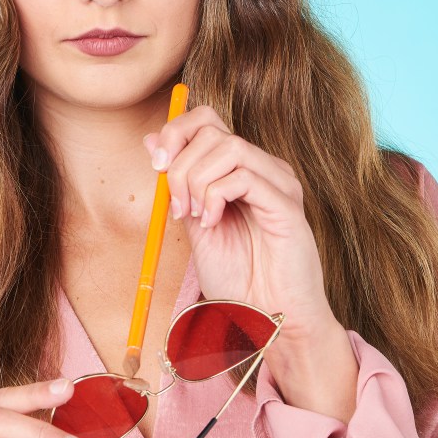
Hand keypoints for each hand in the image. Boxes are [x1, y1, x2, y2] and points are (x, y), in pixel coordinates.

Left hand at [144, 105, 338, 344]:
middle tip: (176, 204)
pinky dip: (216, 197)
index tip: (156, 166)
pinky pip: (244, 177)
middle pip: (212, 129)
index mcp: (241, 168)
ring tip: (195, 217)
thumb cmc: (237, 276)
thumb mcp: (194, 223)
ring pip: (229, 147)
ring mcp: (278, 182)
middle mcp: (263, 168)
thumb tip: (151, 140)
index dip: (175, 132)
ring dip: (197, 181)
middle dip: (179, 163)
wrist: (267, 318)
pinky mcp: (287, 204)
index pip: (207, 120)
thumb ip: (178, 183)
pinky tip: (213, 223)